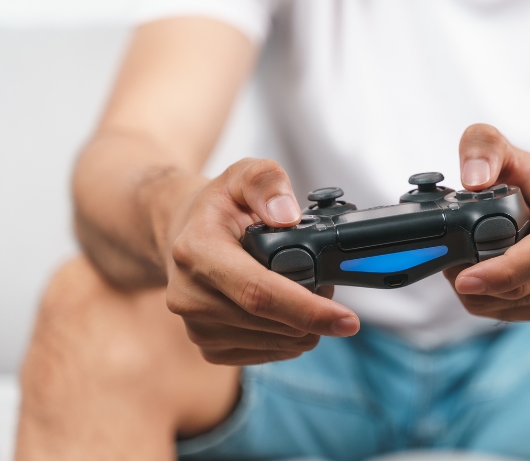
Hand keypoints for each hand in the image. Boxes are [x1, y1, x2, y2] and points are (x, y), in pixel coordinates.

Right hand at [165, 158, 359, 364]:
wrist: (182, 236)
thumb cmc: (219, 208)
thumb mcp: (241, 175)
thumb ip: (266, 182)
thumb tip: (288, 215)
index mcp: (196, 252)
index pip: (258, 293)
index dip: (308, 309)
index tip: (348, 320)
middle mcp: (190, 297)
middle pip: (275, 323)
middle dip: (317, 311)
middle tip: (324, 284)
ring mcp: (198, 328)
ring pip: (279, 343)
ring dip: (305, 324)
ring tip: (299, 289)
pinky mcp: (209, 349)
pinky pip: (270, 353)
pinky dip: (290, 335)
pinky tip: (283, 310)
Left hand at [443, 124, 529, 320]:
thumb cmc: (525, 176)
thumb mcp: (500, 147)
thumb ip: (482, 148)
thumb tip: (473, 180)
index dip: (506, 270)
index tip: (466, 278)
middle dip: (481, 285)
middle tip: (448, 269)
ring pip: (520, 302)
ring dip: (481, 295)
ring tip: (459, 269)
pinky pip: (520, 313)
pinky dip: (490, 304)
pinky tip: (477, 283)